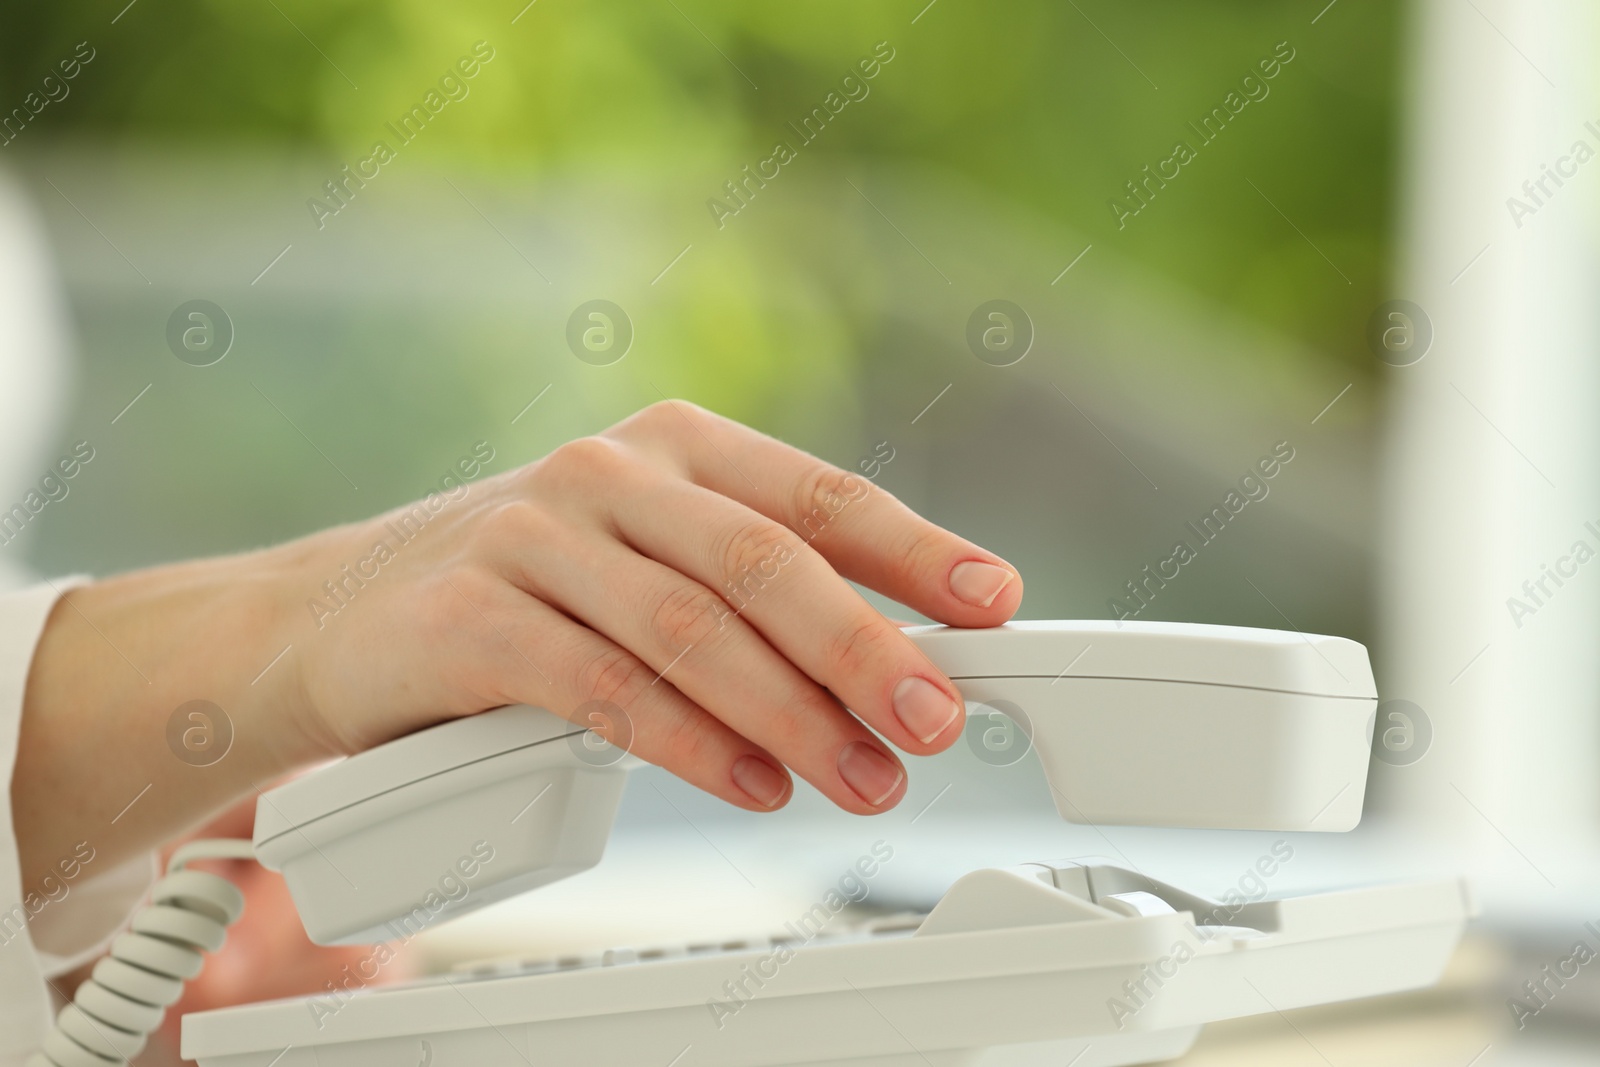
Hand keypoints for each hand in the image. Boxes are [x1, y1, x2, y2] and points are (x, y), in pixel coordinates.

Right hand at [14, 402, 1020, 894]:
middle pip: (766, 562)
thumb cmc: (522, 593)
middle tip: (935, 718)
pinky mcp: (470, 617)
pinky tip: (754, 783)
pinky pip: (604, 687)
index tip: (994, 602)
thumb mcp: (646, 562)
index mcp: (672, 447)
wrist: (335, 618)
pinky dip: (692, 745)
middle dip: (866, 649)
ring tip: (863, 776)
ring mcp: (534, 537)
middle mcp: (609, 474)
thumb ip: (750, 597)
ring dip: (795, 714)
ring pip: (693, 630)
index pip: (815, 494)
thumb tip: (896, 657)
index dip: (914, 550)